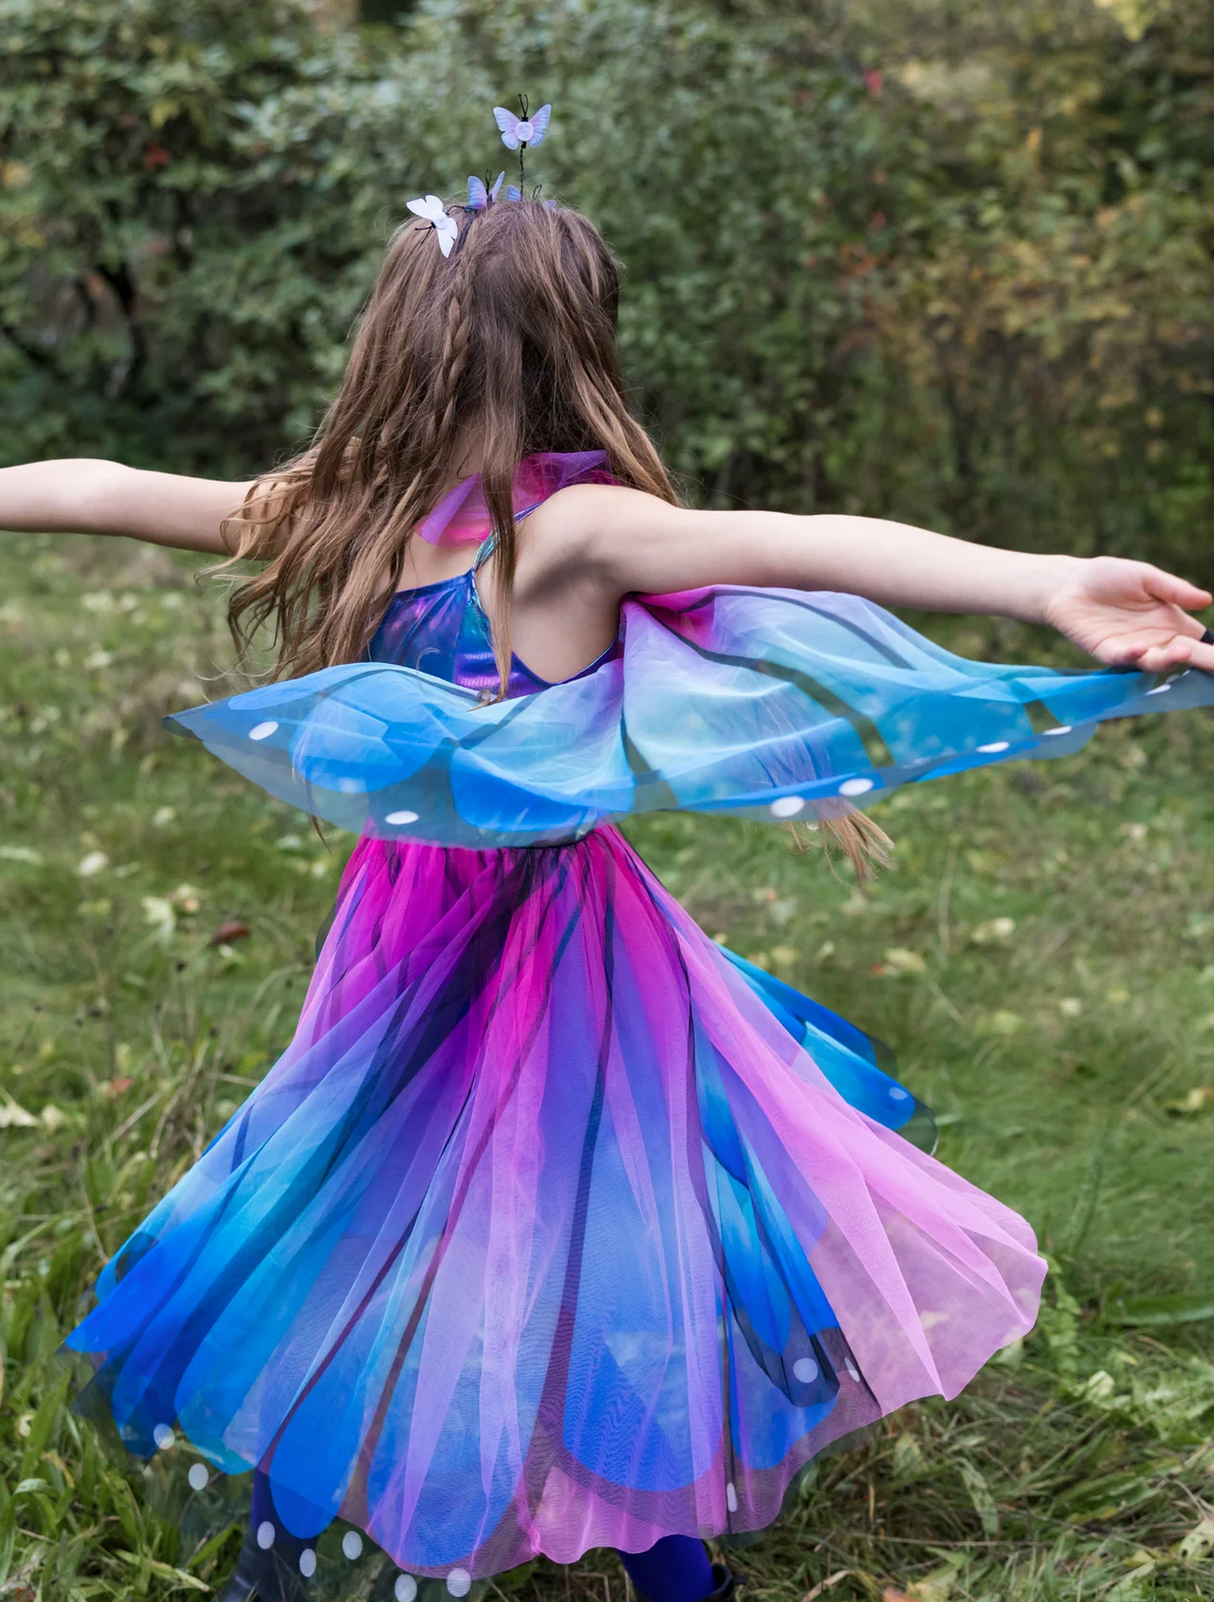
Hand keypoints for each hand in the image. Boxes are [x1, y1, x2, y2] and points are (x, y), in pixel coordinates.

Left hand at [1043, 555, 1213, 672]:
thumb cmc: (1109, 577)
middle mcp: (1155, 639)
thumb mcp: (1146, 577)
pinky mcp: (1106, 651)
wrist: (1069, 583)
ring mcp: (1132, 648)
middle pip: (1184, 654)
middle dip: (1203, 661)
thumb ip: (1174, 590)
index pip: (1199, 640)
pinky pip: (1122, 658)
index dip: (1213, 650)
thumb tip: (1207, 601)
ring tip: (1180, 653)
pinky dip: (1131, 655)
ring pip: (1155, 661)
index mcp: (1170, 622)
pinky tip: (1140, 648)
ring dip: (1168, 659)